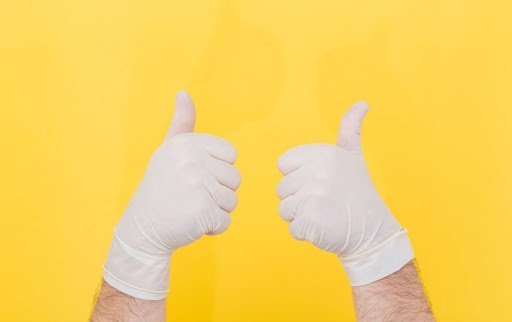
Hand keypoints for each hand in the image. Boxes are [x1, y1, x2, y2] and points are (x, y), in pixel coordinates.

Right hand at [103, 91, 240, 299]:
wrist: (140, 229)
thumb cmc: (160, 188)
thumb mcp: (168, 151)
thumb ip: (182, 124)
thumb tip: (183, 93)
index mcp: (187, 143)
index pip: (231, 156)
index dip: (217, 171)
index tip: (193, 177)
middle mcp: (192, 159)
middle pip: (235, 179)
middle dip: (217, 193)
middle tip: (189, 197)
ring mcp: (197, 184)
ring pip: (232, 200)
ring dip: (215, 211)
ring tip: (189, 209)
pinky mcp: (202, 210)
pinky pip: (226, 221)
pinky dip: (212, 228)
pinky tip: (191, 224)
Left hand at [276, 102, 412, 285]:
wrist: (373, 230)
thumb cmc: (358, 192)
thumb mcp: (353, 156)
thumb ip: (350, 129)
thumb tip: (362, 103)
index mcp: (322, 154)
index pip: (284, 165)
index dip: (298, 177)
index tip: (321, 182)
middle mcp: (317, 172)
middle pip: (282, 189)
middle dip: (300, 199)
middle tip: (326, 201)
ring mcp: (314, 198)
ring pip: (284, 209)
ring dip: (301, 216)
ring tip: (325, 214)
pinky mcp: (311, 222)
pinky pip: (292, 228)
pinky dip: (306, 232)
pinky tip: (325, 227)